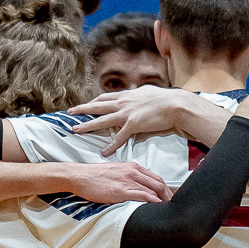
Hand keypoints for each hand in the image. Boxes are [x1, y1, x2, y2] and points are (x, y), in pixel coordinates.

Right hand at [63, 160, 172, 203]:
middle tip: (172, 205)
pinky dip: (152, 201)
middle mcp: (133, 172)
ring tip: (167, 209)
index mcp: (132, 167)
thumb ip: (128, 177)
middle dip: (168, 195)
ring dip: (162, 200)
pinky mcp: (121, 190)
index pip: (155, 177)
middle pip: (158, 183)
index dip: (165, 188)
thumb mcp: (116, 171)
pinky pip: (142, 195)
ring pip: (153, 189)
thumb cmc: (95, 176)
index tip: (168, 197)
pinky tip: (157, 206)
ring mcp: (128, 181)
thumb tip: (136, 186)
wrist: (80, 176)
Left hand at [68, 86, 191, 154]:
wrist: (178, 105)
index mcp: (128, 95)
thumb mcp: (150, 96)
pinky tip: (104, 152)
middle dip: (82, 109)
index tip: (86, 104)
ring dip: (87, 125)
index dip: (94, 101)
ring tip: (76, 130)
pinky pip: (119, 137)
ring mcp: (128, 113)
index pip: (106, 97)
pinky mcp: (134, 124)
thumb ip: (140, 102)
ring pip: (102, 120)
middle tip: (70, 112)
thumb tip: (136, 109)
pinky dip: (111, 146)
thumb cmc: (168, 101)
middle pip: (98, 105)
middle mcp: (125, 101)